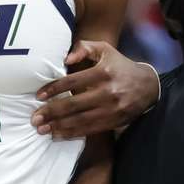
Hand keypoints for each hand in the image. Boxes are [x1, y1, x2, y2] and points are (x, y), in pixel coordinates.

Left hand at [32, 40, 158, 137]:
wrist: (148, 86)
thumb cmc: (119, 65)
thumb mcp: (104, 50)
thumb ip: (84, 48)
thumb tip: (66, 58)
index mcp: (103, 72)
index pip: (72, 82)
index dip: (54, 89)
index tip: (38, 96)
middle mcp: (108, 92)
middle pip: (75, 104)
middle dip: (52, 112)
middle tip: (34, 118)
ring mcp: (113, 109)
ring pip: (81, 120)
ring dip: (59, 126)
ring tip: (42, 129)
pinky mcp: (115, 121)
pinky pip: (91, 130)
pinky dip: (73, 134)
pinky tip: (58, 135)